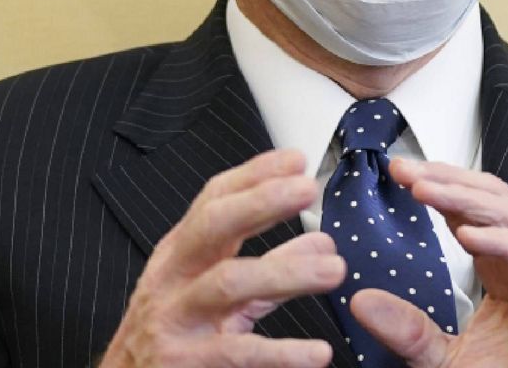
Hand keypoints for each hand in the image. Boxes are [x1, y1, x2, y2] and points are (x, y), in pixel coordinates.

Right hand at [99, 149, 344, 367]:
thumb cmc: (173, 335)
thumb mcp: (219, 295)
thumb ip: (271, 267)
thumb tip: (321, 242)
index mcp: (182, 253)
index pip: (215, 200)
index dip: (254, 175)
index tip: (296, 160)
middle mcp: (175, 278)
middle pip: (214, 226)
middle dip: (261, 202)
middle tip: (307, 189)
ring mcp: (176, 318)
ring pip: (228, 283)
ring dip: (286, 273)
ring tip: (334, 269)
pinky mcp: (183, 362)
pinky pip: (236, 353)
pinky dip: (281, 353)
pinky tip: (316, 353)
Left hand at [347, 158, 507, 367]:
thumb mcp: (446, 356)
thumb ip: (408, 329)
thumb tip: (362, 302)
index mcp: (503, 265)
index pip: (470, 209)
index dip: (437, 186)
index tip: (398, 173)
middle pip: (489, 199)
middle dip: (445, 180)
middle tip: (405, 171)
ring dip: (464, 198)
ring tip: (426, 191)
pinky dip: (502, 241)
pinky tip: (468, 235)